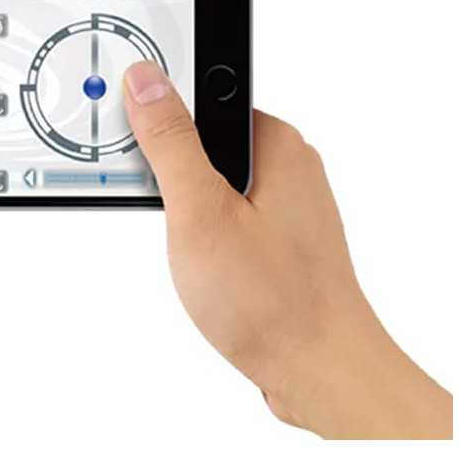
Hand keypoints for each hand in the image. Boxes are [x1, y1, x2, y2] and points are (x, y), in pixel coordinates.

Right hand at [123, 62, 451, 438]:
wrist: (324, 376)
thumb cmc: (274, 302)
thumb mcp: (201, 212)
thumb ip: (171, 142)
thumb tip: (147, 81)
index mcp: (277, 144)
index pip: (206, 97)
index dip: (161, 116)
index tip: (134, 141)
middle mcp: (289, 168)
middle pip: (205, 141)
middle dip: (170, 171)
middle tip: (159, 206)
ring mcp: (287, 208)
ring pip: (214, 184)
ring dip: (185, 209)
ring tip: (186, 248)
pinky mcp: (280, 244)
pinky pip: (228, 218)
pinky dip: (204, 237)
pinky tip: (201, 270)